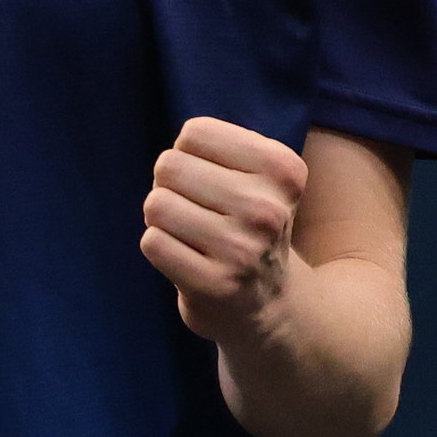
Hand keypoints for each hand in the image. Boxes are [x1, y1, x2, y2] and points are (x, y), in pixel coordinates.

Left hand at [144, 117, 312, 350]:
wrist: (268, 303)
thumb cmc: (248, 225)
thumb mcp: (258, 175)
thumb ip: (219, 146)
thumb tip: (176, 151)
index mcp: (283, 169)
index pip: (194, 133)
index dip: (189, 155)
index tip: (212, 180)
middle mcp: (268, 208)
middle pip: (169, 166)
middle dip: (171, 186)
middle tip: (198, 211)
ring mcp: (242, 250)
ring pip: (156, 204)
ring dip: (162, 219)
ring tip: (192, 235)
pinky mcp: (215, 285)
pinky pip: (152, 242)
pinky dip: (159, 247)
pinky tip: (187, 259)